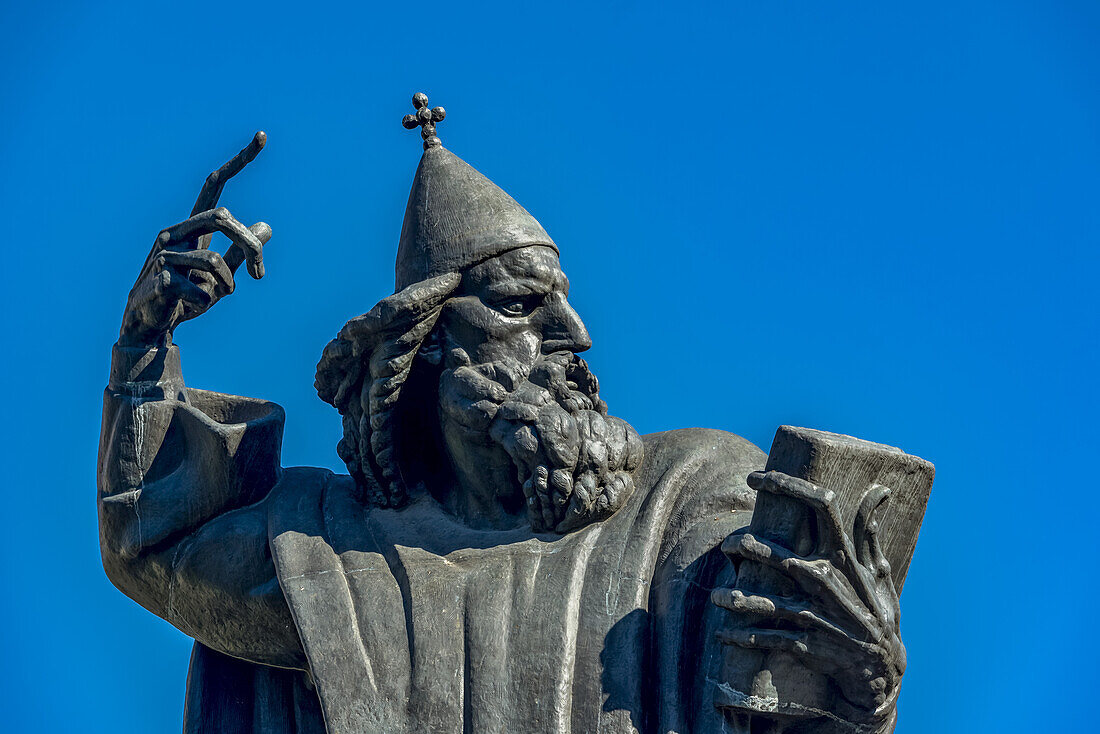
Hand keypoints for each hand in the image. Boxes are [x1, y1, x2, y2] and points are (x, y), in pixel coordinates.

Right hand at [119, 132, 271, 347]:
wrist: (150, 322)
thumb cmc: (184, 295)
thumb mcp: (220, 274)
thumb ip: (241, 252)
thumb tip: (267, 225)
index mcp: (192, 226)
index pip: (216, 186)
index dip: (240, 161)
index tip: (263, 136)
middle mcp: (175, 231)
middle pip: (222, 217)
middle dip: (249, 246)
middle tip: (260, 275)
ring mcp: (162, 253)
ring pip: (212, 261)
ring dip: (225, 286)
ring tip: (215, 298)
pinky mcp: (156, 278)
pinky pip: (195, 288)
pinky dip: (203, 302)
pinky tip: (190, 306)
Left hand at [713, 471, 904, 730]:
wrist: (883, 673)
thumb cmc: (876, 614)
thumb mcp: (878, 573)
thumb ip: (869, 532)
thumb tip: (879, 489)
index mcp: (845, 558)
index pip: (822, 506)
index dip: (787, 484)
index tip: (755, 477)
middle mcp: (829, 581)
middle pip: (777, 554)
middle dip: (744, 546)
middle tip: (726, 546)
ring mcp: (817, 615)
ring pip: (765, 603)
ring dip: (734, 599)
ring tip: (715, 596)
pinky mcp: (808, 645)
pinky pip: (766, 639)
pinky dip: (741, 637)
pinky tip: (721, 634)